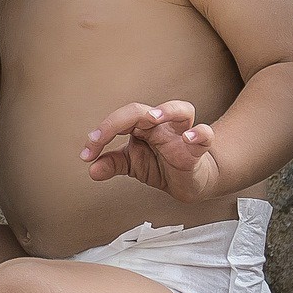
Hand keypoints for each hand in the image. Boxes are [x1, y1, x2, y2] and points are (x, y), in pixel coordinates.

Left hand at [79, 100, 222, 201]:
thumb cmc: (161, 165)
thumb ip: (112, 164)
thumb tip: (92, 169)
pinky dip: (200, 134)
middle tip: (102, 137)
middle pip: (143, 110)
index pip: (121, 119)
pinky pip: (205, 135)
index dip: (102, 133)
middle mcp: (162, 126)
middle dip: (120, 120)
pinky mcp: (199, 150)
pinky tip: (189, 138)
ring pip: (182, 110)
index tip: (87, 154)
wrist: (190, 183)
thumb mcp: (132, 164)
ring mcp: (182, 135)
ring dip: (166, 110)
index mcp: (142, 127)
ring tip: (152, 118)